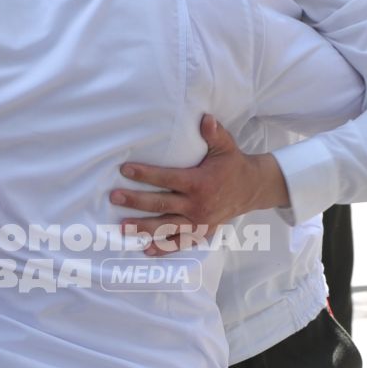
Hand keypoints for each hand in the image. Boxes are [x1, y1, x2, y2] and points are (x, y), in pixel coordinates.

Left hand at [111, 114, 290, 247]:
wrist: (252, 189)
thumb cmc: (233, 165)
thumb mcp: (226, 146)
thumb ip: (214, 133)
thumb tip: (205, 118)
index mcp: (200, 183)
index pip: (167, 179)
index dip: (146, 175)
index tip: (126, 170)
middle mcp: (198, 205)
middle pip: (161, 204)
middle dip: (136, 202)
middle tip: (115, 198)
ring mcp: (199, 222)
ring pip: (167, 227)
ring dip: (144, 228)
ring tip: (122, 227)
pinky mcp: (202, 232)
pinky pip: (181, 243)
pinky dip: (164, 248)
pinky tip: (146, 249)